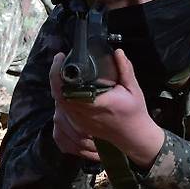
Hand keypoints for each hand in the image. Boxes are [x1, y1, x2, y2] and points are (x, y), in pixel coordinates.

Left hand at [50, 49, 164, 169]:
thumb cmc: (134, 112)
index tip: (61, 57)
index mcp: (97, 103)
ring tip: (61, 70)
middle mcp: (85, 114)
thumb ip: (125, 70)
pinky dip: (61, 97)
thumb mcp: (133, 89)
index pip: (70, 89)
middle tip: (60, 60)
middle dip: (55, 76)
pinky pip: (63, 110)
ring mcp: (80, 122)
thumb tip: (118, 52)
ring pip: (59, 103)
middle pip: (59, 95)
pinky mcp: (79, 125)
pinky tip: (66, 87)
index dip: (59, 73)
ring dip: (57, 86)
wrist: (133, 136)